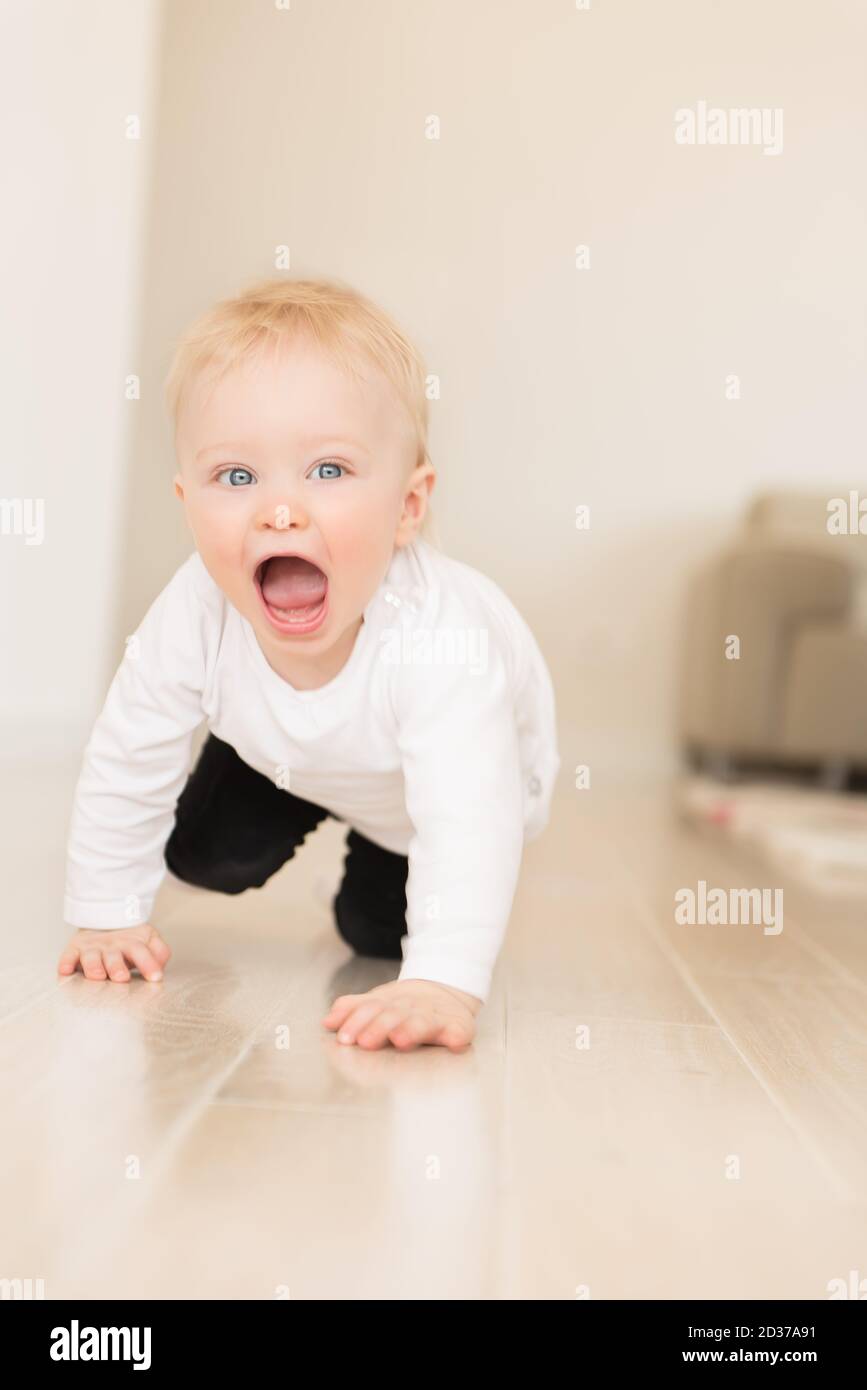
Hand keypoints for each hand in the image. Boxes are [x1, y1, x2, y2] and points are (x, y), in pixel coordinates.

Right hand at [57, 923, 170, 982]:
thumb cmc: (128, 940)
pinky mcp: (75, 949)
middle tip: (122, 978)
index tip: (155, 977)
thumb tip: (161, 968)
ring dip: (93, 967)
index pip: (142, 952)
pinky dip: (66, 963)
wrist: (104, 921)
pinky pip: (68, 956)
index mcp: (132, 943)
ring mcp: (93, 948)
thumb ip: (160, 952)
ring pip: (92, 957)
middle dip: (117, 967)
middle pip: (115, 956)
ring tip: (97, 976)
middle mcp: (112, 946)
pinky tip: (66, 971)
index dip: (149, 964)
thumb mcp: (149, 941)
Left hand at [321, 978, 481, 1051]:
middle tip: (365, 1042)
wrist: (443, 991)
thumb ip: (352, 1010)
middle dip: (379, 1027)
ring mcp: (436, 1017)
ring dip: (412, 1029)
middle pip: (394, 1015)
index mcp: (390, 1004)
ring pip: (423, 1022)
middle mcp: (412, 1009)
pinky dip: (457, 1036)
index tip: (345, 1038)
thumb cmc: (403, 1007)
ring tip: (401, 1040)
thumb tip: (327, 1022)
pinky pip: (460, 1032)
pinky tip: (454, 1042)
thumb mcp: (376, 1003)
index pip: (371, 1008)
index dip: (357, 1021)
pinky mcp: (459, 1026)